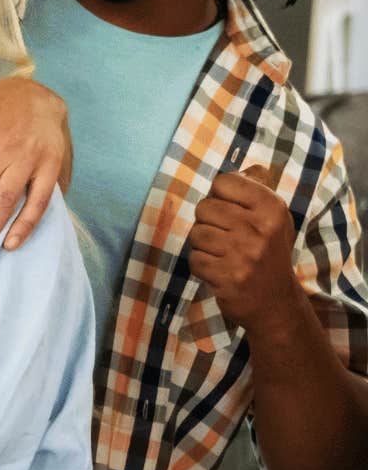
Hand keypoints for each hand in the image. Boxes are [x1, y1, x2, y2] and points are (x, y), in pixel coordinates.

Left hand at [187, 166, 299, 330]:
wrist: (275, 302)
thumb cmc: (268, 252)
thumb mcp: (273, 218)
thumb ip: (259, 190)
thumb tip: (251, 167)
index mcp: (272, 208)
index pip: (223, 182)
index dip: (219, 195)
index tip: (231, 210)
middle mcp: (260, 229)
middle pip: (204, 207)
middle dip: (209, 222)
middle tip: (227, 237)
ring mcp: (243, 254)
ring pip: (196, 233)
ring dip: (204, 245)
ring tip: (223, 254)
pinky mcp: (227, 277)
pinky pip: (194, 258)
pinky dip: (201, 265)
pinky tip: (219, 269)